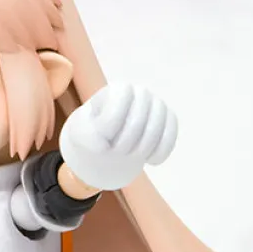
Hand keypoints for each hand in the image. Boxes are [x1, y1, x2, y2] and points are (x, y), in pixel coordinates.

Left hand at [59, 83, 176, 191]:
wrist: (106, 142)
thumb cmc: (92, 134)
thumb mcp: (81, 134)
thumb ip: (90, 136)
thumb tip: (104, 145)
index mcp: (116, 90)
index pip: (117, 111)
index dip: (112, 131)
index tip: (104, 142)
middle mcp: (139, 93)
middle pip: (138, 121)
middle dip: (126, 144)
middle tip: (116, 153)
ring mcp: (156, 105)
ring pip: (158, 127)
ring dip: (143, 149)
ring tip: (131, 156)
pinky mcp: (168, 120)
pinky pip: (171, 135)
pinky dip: (161, 151)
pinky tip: (150, 161)